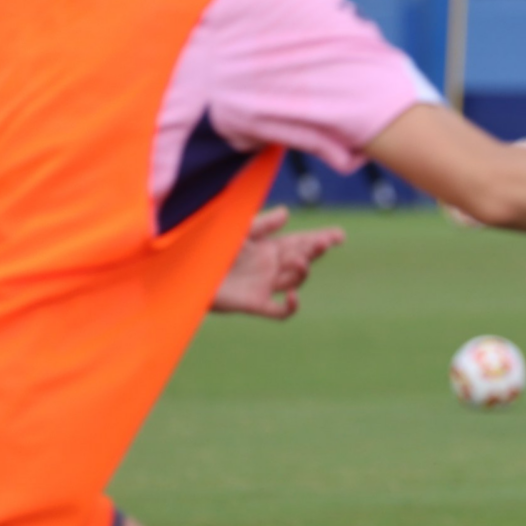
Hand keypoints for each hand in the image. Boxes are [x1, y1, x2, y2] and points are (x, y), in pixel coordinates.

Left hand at [212, 207, 344, 318]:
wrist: (185, 272)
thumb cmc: (208, 247)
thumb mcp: (237, 230)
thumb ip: (261, 224)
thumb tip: (286, 213)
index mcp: (268, 247)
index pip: (302, 242)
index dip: (322, 239)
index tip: (340, 235)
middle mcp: (271, 267)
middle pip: (303, 258)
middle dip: (316, 250)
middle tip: (324, 242)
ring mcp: (264, 286)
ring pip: (295, 280)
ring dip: (302, 270)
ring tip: (300, 260)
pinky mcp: (254, 304)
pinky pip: (280, 312)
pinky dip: (291, 307)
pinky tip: (293, 297)